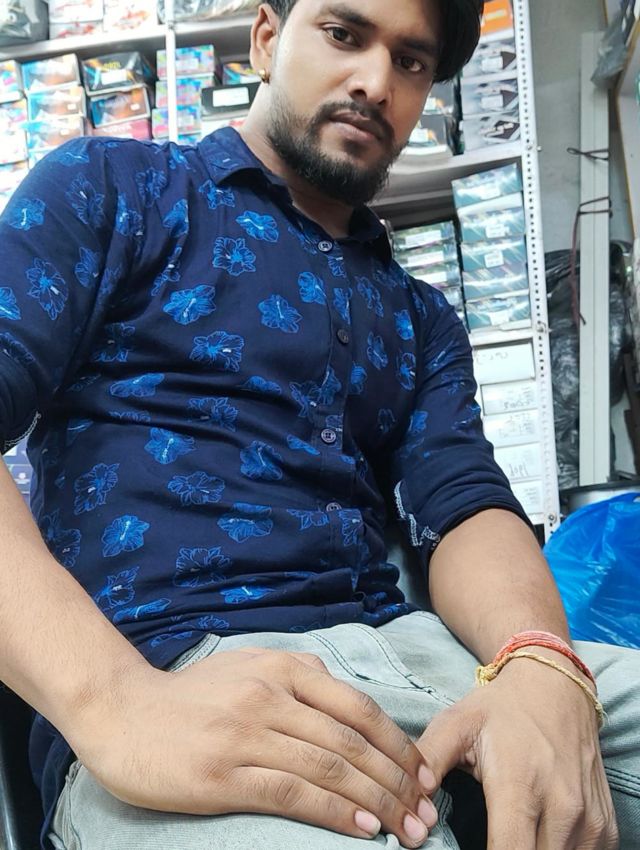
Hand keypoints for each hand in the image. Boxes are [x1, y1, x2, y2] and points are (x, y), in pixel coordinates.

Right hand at [71, 647, 437, 846]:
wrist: (123, 712)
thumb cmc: (191, 694)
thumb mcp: (247, 664)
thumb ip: (294, 673)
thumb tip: (342, 695)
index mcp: (281, 667)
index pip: (358, 706)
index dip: (398, 743)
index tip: (422, 774)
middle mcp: (270, 696)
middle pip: (352, 740)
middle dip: (399, 780)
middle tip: (428, 813)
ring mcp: (247, 734)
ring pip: (331, 767)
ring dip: (379, 801)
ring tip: (408, 829)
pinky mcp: (224, 774)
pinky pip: (294, 793)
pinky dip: (336, 812)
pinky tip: (364, 828)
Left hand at [416, 653, 618, 848]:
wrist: (554, 685)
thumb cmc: (500, 708)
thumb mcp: (456, 724)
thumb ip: (428, 760)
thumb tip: (410, 805)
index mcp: (520, 785)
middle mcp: (562, 807)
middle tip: (488, 837)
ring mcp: (589, 819)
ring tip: (510, 836)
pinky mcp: (605, 827)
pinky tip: (539, 838)